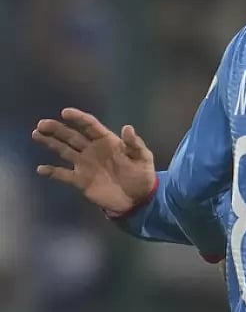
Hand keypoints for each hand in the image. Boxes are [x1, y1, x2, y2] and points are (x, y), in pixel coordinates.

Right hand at [32, 108, 156, 214]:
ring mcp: (85, 165)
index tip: (65, 112)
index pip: (90, 126)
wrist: (138, 199)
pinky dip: (52, 172)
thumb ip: (135, 144)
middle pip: (72, 136)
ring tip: (36, 134)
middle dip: (57, 129)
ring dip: (50, 143)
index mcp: (107, 141)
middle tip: (42, 124)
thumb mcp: (143, 158)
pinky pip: (63, 174)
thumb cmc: (142, 176)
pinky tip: (40, 169)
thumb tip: (127, 127)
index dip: (78, 118)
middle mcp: (93, 150)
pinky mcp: (81, 180)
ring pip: (64, 150)